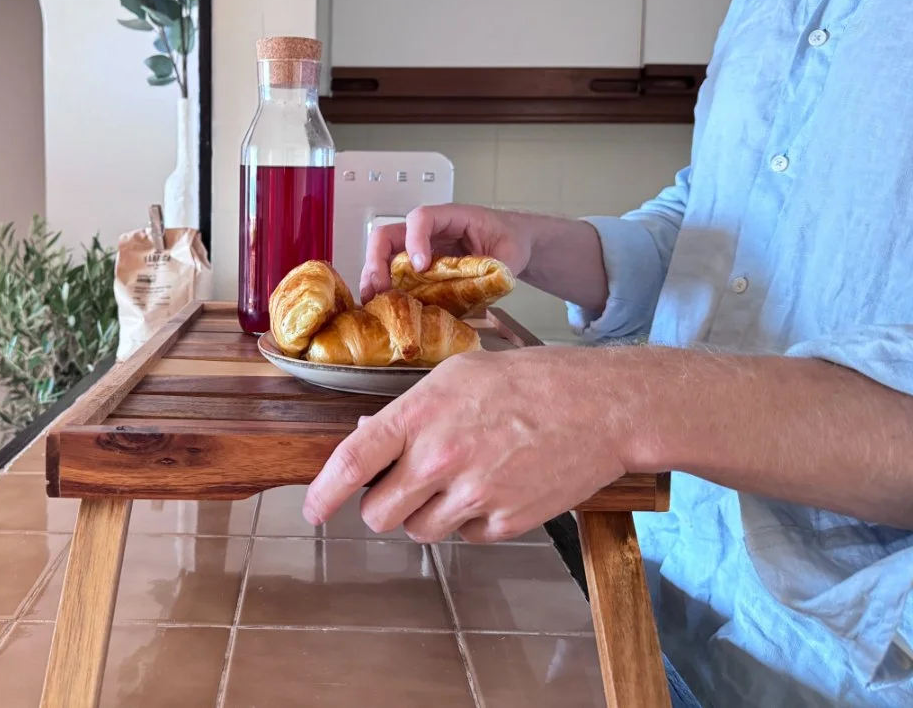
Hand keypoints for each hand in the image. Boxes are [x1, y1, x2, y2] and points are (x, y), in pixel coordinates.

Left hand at [302, 347, 644, 541]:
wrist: (600, 406)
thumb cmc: (528, 380)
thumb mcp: (456, 374)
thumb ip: (409, 410)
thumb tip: (368, 436)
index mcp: (421, 414)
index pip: (353, 461)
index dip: (324, 492)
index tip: (313, 509)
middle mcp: (441, 459)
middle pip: (379, 514)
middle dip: (383, 505)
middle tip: (404, 484)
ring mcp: (474, 495)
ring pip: (419, 531)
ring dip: (427, 514)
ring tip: (460, 478)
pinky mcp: (506, 523)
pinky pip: (465, 538)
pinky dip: (470, 521)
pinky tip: (493, 485)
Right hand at [361, 204, 535, 301]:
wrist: (512, 243)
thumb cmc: (511, 240)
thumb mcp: (511, 254)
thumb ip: (497, 267)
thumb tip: (480, 286)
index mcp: (451, 218)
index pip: (422, 218)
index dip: (415, 240)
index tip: (421, 267)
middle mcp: (428, 231)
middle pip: (389, 234)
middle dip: (378, 259)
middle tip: (381, 287)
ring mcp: (419, 248)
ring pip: (383, 254)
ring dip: (373, 276)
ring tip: (370, 300)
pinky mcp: (418, 268)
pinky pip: (392, 272)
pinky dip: (382, 287)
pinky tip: (379, 305)